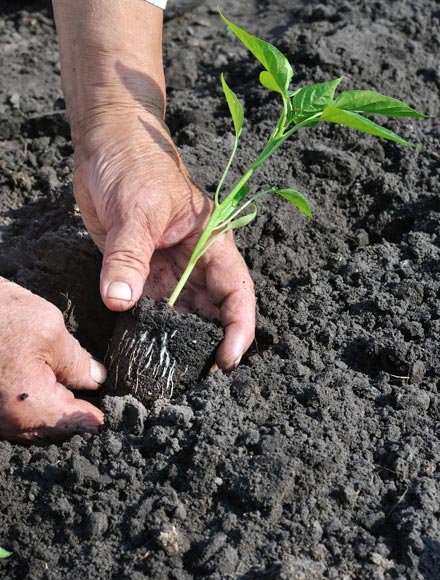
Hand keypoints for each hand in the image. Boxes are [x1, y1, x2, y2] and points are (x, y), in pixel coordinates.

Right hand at [0, 280, 104, 441]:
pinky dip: (30, 404)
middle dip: (74, 413)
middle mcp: (6, 422)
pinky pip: (13, 415)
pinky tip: (40, 383)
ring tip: (68, 387)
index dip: (96, 414)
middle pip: (53, 429)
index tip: (111, 406)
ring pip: (31, 424)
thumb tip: (96, 379)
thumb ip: (77, 361)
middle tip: (92, 392)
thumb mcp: (48, 329)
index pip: (76, 424)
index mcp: (28, 406)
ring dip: (51, 409)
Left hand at [53, 0, 255, 369]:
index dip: (239, 329)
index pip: (237, 293)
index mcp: (212, 242)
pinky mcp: (141, 269)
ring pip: (181, 313)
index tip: (227, 360)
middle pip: (213, 311)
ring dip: (176, 338)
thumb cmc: (134, 163)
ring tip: (167, 368)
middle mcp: (195, 261)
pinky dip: (147, 326)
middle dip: (209, 342)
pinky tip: (141, 344)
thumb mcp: (136, 209)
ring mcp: (168, 267)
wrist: (105, 143)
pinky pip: (149, 305)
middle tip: (193, 375)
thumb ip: (128, 257)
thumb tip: (120, 302)